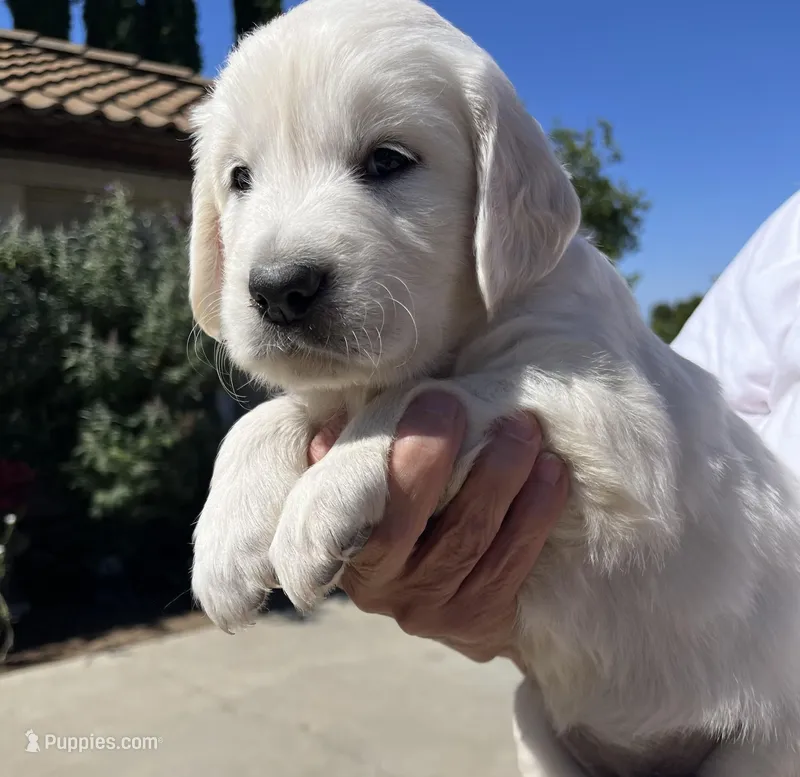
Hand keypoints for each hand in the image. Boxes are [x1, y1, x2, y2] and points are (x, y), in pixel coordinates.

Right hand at [308, 391, 567, 662]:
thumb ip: (344, 453)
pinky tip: (552, 474)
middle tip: (506, 416)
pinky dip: (535, 515)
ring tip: (528, 432)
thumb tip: (333, 430)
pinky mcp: (479, 624)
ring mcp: (433, 611)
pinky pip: (512, 566)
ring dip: (509, 482)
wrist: (431, 569)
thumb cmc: (393, 499)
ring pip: (474, 542)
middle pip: (429, 528)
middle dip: (473, 468)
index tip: (441, 401)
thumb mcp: (355, 476)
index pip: (367, 508)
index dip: (409, 457)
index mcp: (344, 547)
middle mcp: (383, 590)